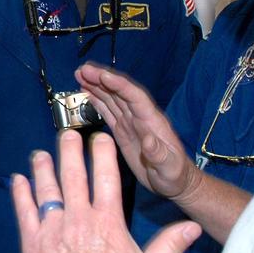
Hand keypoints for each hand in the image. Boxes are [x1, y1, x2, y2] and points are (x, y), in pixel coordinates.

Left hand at [12, 130, 200, 252]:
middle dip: (70, 150)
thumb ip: (170, 244)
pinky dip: (20, 193)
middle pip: (74, 175)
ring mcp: (54, 229)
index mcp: (108, 221)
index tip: (99, 137)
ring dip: (43, 167)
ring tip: (40, 153)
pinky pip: (24, 211)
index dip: (102, 153)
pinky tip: (17, 180)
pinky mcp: (33, 243)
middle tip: (66, 134)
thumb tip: (194, 227)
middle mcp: (80, 219)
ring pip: (47, 188)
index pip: (106, 176)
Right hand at [77, 64, 199, 200]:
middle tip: (82, 70)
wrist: (173, 182)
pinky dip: (96, 99)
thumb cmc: (174, 175)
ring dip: (96, 85)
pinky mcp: (123, 130)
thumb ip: (159, 154)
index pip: (134, 96)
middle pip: (119, 92)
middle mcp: (139, 116)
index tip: (101, 75)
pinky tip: (86, 92)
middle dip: (102, 79)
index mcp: (151, 120)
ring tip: (79, 74)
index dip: (118, 84)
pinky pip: (108, 110)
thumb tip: (148, 140)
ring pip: (111, 98)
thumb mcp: (169, 167)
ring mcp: (130, 122)